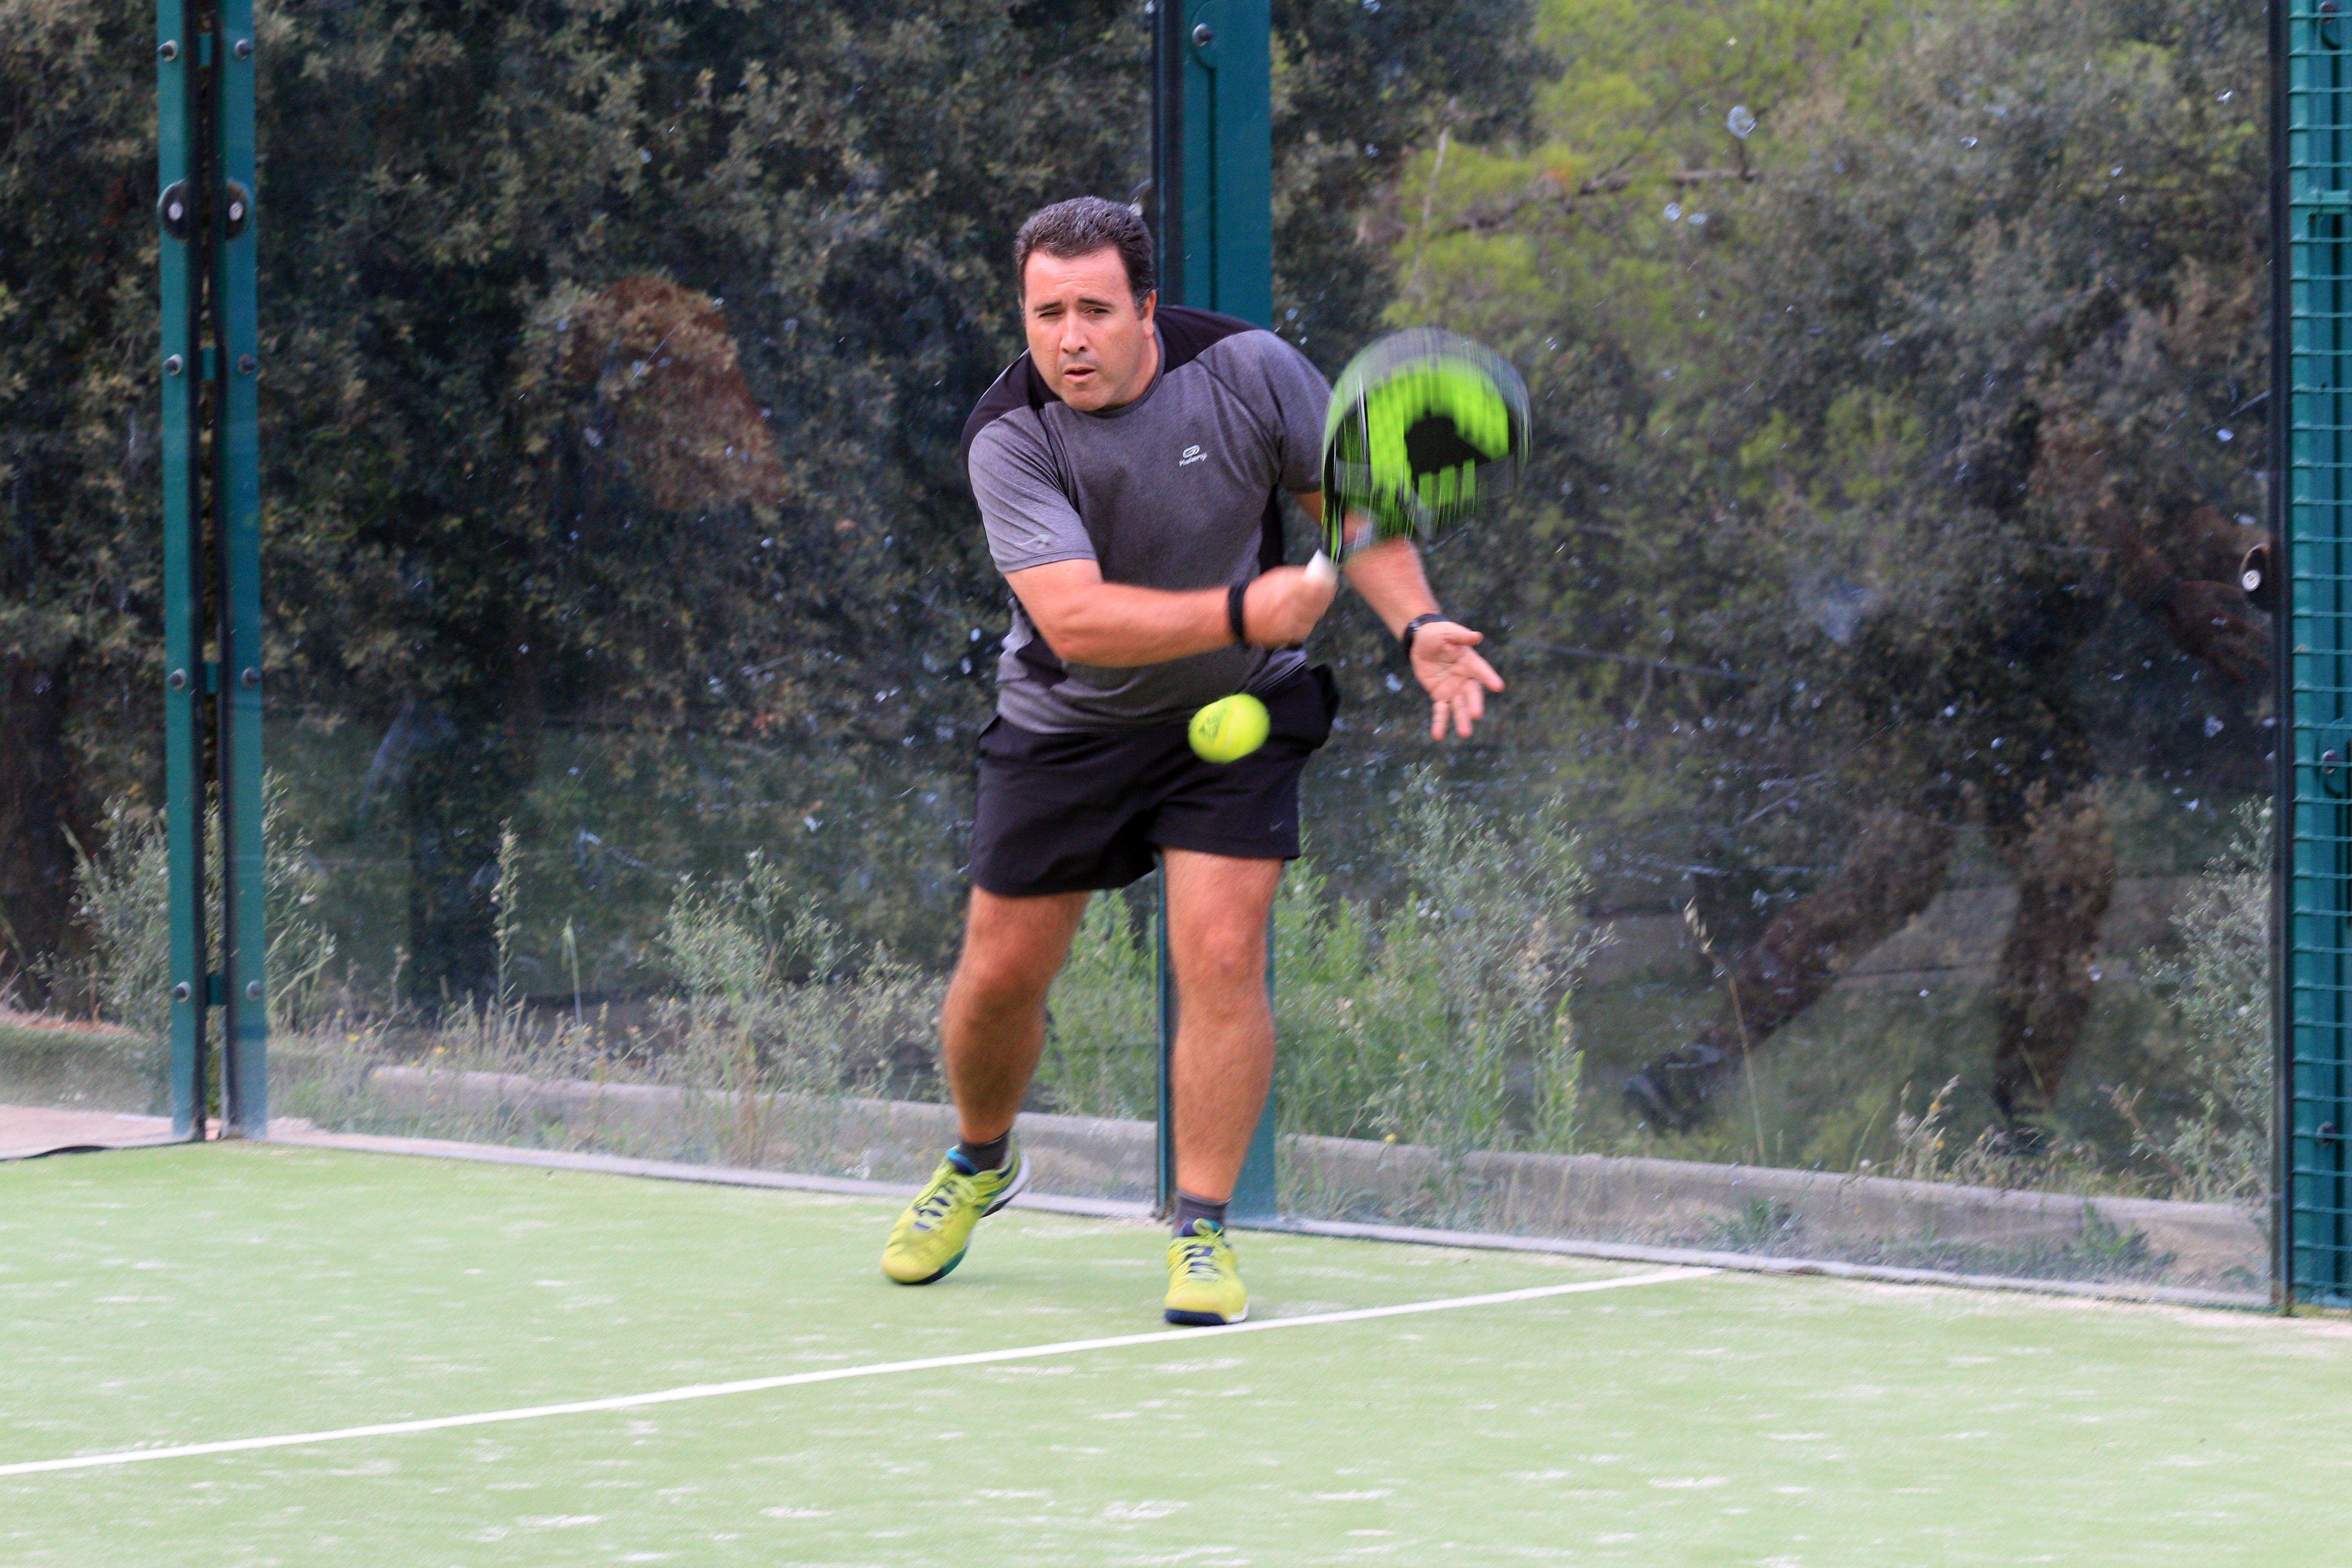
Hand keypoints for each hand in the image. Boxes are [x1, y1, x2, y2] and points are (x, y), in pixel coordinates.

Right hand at [1242, 561, 1339, 646]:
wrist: (1239, 616)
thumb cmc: (1259, 593)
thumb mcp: (1277, 577)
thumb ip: (1298, 576)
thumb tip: (1318, 574)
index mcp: (1288, 588)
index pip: (1318, 586)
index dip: (1328, 583)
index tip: (1332, 581)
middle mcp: (1291, 606)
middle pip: (1320, 602)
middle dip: (1326, 596)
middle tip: (1329, 591)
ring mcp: (1291, 623)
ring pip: (1315, 617)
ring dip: (1318, 610)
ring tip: (1316, 604)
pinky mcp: (1289, 636)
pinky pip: (1306, 629)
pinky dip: (1308, 623)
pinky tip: (1304, 617)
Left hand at [1409, 621, 1505, 738]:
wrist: (1422, 641)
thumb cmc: (1439, 634)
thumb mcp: (1448, 632)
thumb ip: (1461, 636)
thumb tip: (1477, 636)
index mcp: (1470, 662)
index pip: (1482, 671)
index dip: (1489, 678)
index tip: (1498, 687)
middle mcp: (1465, 678)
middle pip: (1471, 693)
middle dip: (1474, 704)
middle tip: (1476, 715)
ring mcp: (1453, 689)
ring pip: (1458, 706)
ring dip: (1460, 720)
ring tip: (1464, 733)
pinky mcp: (1440, 695)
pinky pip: (1441, 711)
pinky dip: (1439, 722)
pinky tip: (1438, 735)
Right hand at [2157, 580, 2271, 684]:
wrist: (2159, 600)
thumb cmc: (2189, 592)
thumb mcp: (2212, 588)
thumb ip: (2233, 594)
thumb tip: (2254, 597)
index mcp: (2212, 616)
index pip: (2239, 628)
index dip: (2256, 635)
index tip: (2270, 642)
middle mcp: (2206, 633)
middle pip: (2233, 649)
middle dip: (2251, 659)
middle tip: (2267, 668)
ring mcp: (2197, 643)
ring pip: (2217, 661)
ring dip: (2231, 673)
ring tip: (2243, 684)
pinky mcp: (2189, 648)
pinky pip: (2202, 663)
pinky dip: (2211, 674)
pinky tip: (2219, 684)